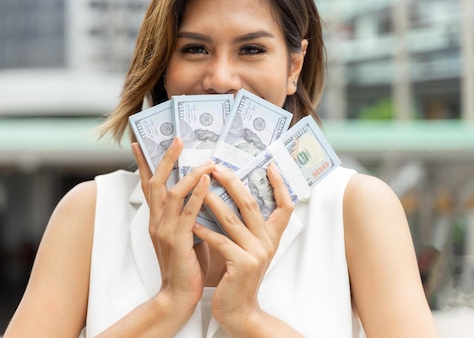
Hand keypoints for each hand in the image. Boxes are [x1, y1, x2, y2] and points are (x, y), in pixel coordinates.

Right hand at [132, 138, 214, 310]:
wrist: (178, 296)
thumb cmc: (186, 265)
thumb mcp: (184, 234)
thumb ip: (187, 214)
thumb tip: (202, 192)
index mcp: (156, 218)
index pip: (147, 185)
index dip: (143, 163)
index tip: (140, 144)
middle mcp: (156, 221)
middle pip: (156, 182)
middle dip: (167, 159)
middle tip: (178, 139)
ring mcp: (164, 230)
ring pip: (172, 194)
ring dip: (189, 174)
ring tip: (206, 160)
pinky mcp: (177, 241)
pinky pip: (187, 213)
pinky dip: (197, 195)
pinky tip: (206, 182)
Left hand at [193, 164, 293, 332]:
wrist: (239, 310)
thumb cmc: (237, 276)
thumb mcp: (248, 248)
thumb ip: (245, 226)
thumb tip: (232, 195)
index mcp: (271, 236)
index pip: (284, 206)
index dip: (280, 185)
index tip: (270, 166)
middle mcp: (267, 242)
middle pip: (251, 204)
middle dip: (233, 182)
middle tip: (216, 168)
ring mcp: (256, 253)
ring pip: (233, 219)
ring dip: (214, 201)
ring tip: (199, 188)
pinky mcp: (242, 264)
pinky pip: (220, 241)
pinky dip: (205, 230)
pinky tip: (192, 222)